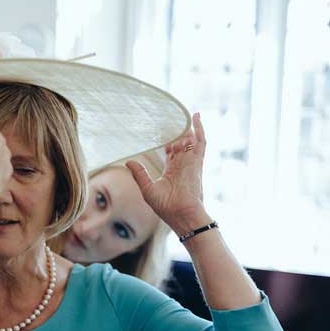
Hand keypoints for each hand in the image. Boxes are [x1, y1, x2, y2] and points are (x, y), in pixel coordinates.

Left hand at [127, 112, 209, 235]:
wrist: (182, 215)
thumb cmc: (166, 207)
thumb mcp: (148, 188)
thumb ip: (140, 174)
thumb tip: (129, 161)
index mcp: (173, 172)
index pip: (172, 153)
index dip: (169, 143)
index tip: (163, 132)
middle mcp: (183, 166)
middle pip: (182, 145)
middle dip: (178, 133)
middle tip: (171, 119)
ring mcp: (191, 163)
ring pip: (191, 141)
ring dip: (188, 129)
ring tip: (184, 115)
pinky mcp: (197, 162)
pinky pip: (201, 142)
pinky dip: (200, 129)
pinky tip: (196, 117)